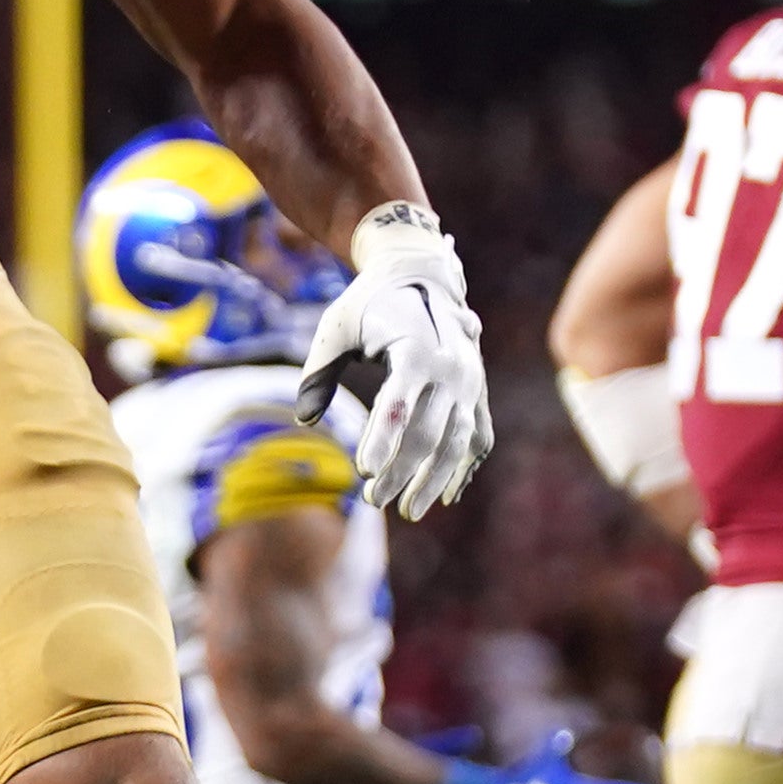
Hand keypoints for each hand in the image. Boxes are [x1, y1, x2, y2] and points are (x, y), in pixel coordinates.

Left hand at [295, 206, 490, 519]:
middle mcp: (451, 368)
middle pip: (428, 433)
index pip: (398, 406)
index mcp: (417, 349)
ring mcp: (470, 381)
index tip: (364, 473)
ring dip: (433, 479)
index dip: (381, 441)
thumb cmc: (369, 302)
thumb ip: (318, 371)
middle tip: (374, 501)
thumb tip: (305, 421)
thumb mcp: (336, 326)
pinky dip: (464, 466)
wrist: (421, 272)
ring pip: (457, 441)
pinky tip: (445, 495)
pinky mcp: (477, 390)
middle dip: (402, 472)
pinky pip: (476, 435)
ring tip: (409, 511)